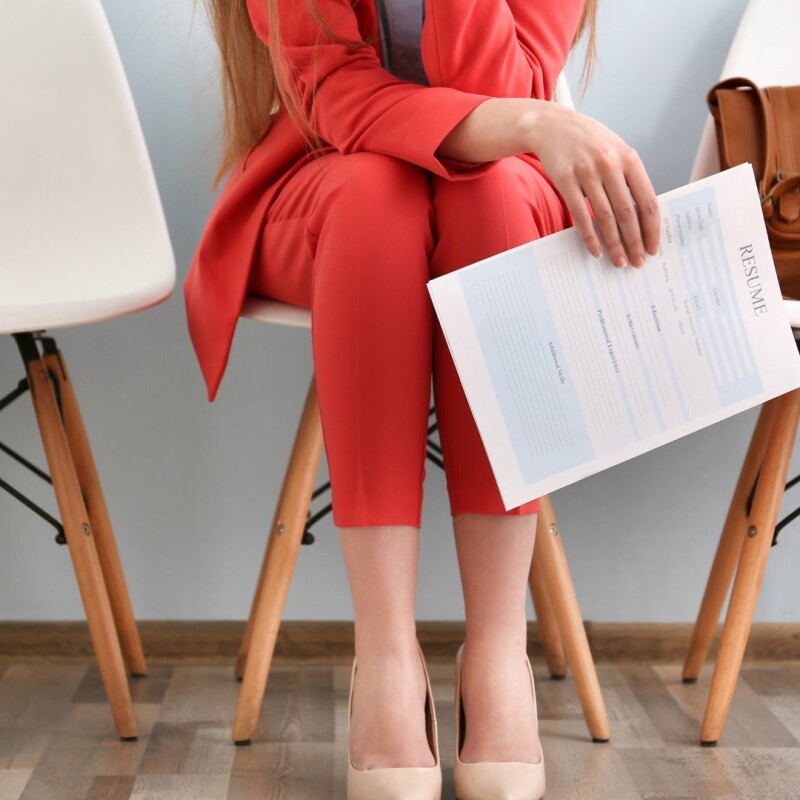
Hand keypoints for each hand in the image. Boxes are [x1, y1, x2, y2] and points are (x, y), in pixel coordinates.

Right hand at [524, 101, 659, 267]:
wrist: (553, 125)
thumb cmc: (589, 142)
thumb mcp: (615, 151)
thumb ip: (629, 178)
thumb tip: (642, 217)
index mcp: (629, 158)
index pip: (647, 201)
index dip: (652, 228)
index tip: (653, 247)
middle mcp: (609, 165)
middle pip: (627, 213)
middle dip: (634, 242)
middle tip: (638, 262)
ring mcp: (586, 173)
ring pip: (605, 217)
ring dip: (613, 244)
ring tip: (619, 261)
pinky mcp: (565, 181)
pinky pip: (580, 216)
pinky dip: (589, 237)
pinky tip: (595, 250)